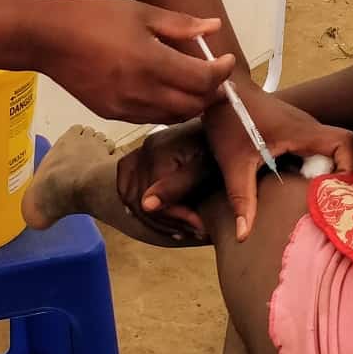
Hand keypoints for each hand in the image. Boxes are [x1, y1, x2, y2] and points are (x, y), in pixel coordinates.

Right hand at [37, 0, 235, 123]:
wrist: (48, 39)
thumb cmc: (94, 17)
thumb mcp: (140, 13)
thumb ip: (180, 24)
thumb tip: (214, 27)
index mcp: (152, 62)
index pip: (203, 79)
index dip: (222, 72)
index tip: (226, 59)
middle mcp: (143, 92)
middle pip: (194, 105)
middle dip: (212, 92)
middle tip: (216, 75)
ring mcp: (126, 108)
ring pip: (175, 116)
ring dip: (192, 104)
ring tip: (194, 84)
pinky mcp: (112, 114)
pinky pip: (151, 118)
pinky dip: (168, 109)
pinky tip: (166, 91)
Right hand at [115, 121, 215, 243]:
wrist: (227, 124)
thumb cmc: (217, 147)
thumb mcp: (204, 168)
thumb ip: (177, 186)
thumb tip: (146, 204)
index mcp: (158, 153)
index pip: (156, 200)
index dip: (178, 218)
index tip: (200, 228)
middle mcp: (144, 150)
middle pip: (140, 201)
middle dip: (168, 221)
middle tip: (193, 230)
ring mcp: (141, 150)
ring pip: (129, 195)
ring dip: (153, 216)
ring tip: (178, 226)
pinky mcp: (142, 152)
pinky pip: (126, 182)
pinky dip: (135, 199)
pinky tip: (153, 211)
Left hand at [202, 83, 352, 240]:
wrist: (221, 90)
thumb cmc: (229, 119)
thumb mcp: (233, 163)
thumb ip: (242, 199)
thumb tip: (244, 236)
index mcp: (303, 132)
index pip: (346, 143)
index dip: (349, 169)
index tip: (336, 194)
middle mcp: (312, 129)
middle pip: (352, 150)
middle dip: (348, 177)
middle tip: (331, 203)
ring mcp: (309, 130)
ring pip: (340, 151)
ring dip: (335, 175)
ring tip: (321, 201)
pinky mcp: (301, 134)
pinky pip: (325, 152)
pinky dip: (323, 170)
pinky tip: (306, 190)